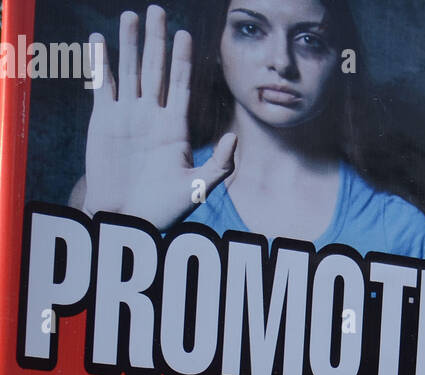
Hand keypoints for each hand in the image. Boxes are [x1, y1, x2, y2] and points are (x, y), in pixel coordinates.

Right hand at [82, 7, 236, 229]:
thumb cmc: (165, 209)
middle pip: (155, 69)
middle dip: (157, 40)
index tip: (186, 35)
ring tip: (131, 16)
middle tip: (157, 10)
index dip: (183, 60)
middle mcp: (152, 116)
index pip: (181, 86)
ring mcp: (127, 115)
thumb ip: (220, 165)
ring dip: (130, 43)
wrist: (129, 217)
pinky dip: (101, 62)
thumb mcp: (198, 188)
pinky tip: (100, 40)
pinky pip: (102, 85)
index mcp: (175, 128)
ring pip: (129, 70)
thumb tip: (235, 137)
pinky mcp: (104, 120)